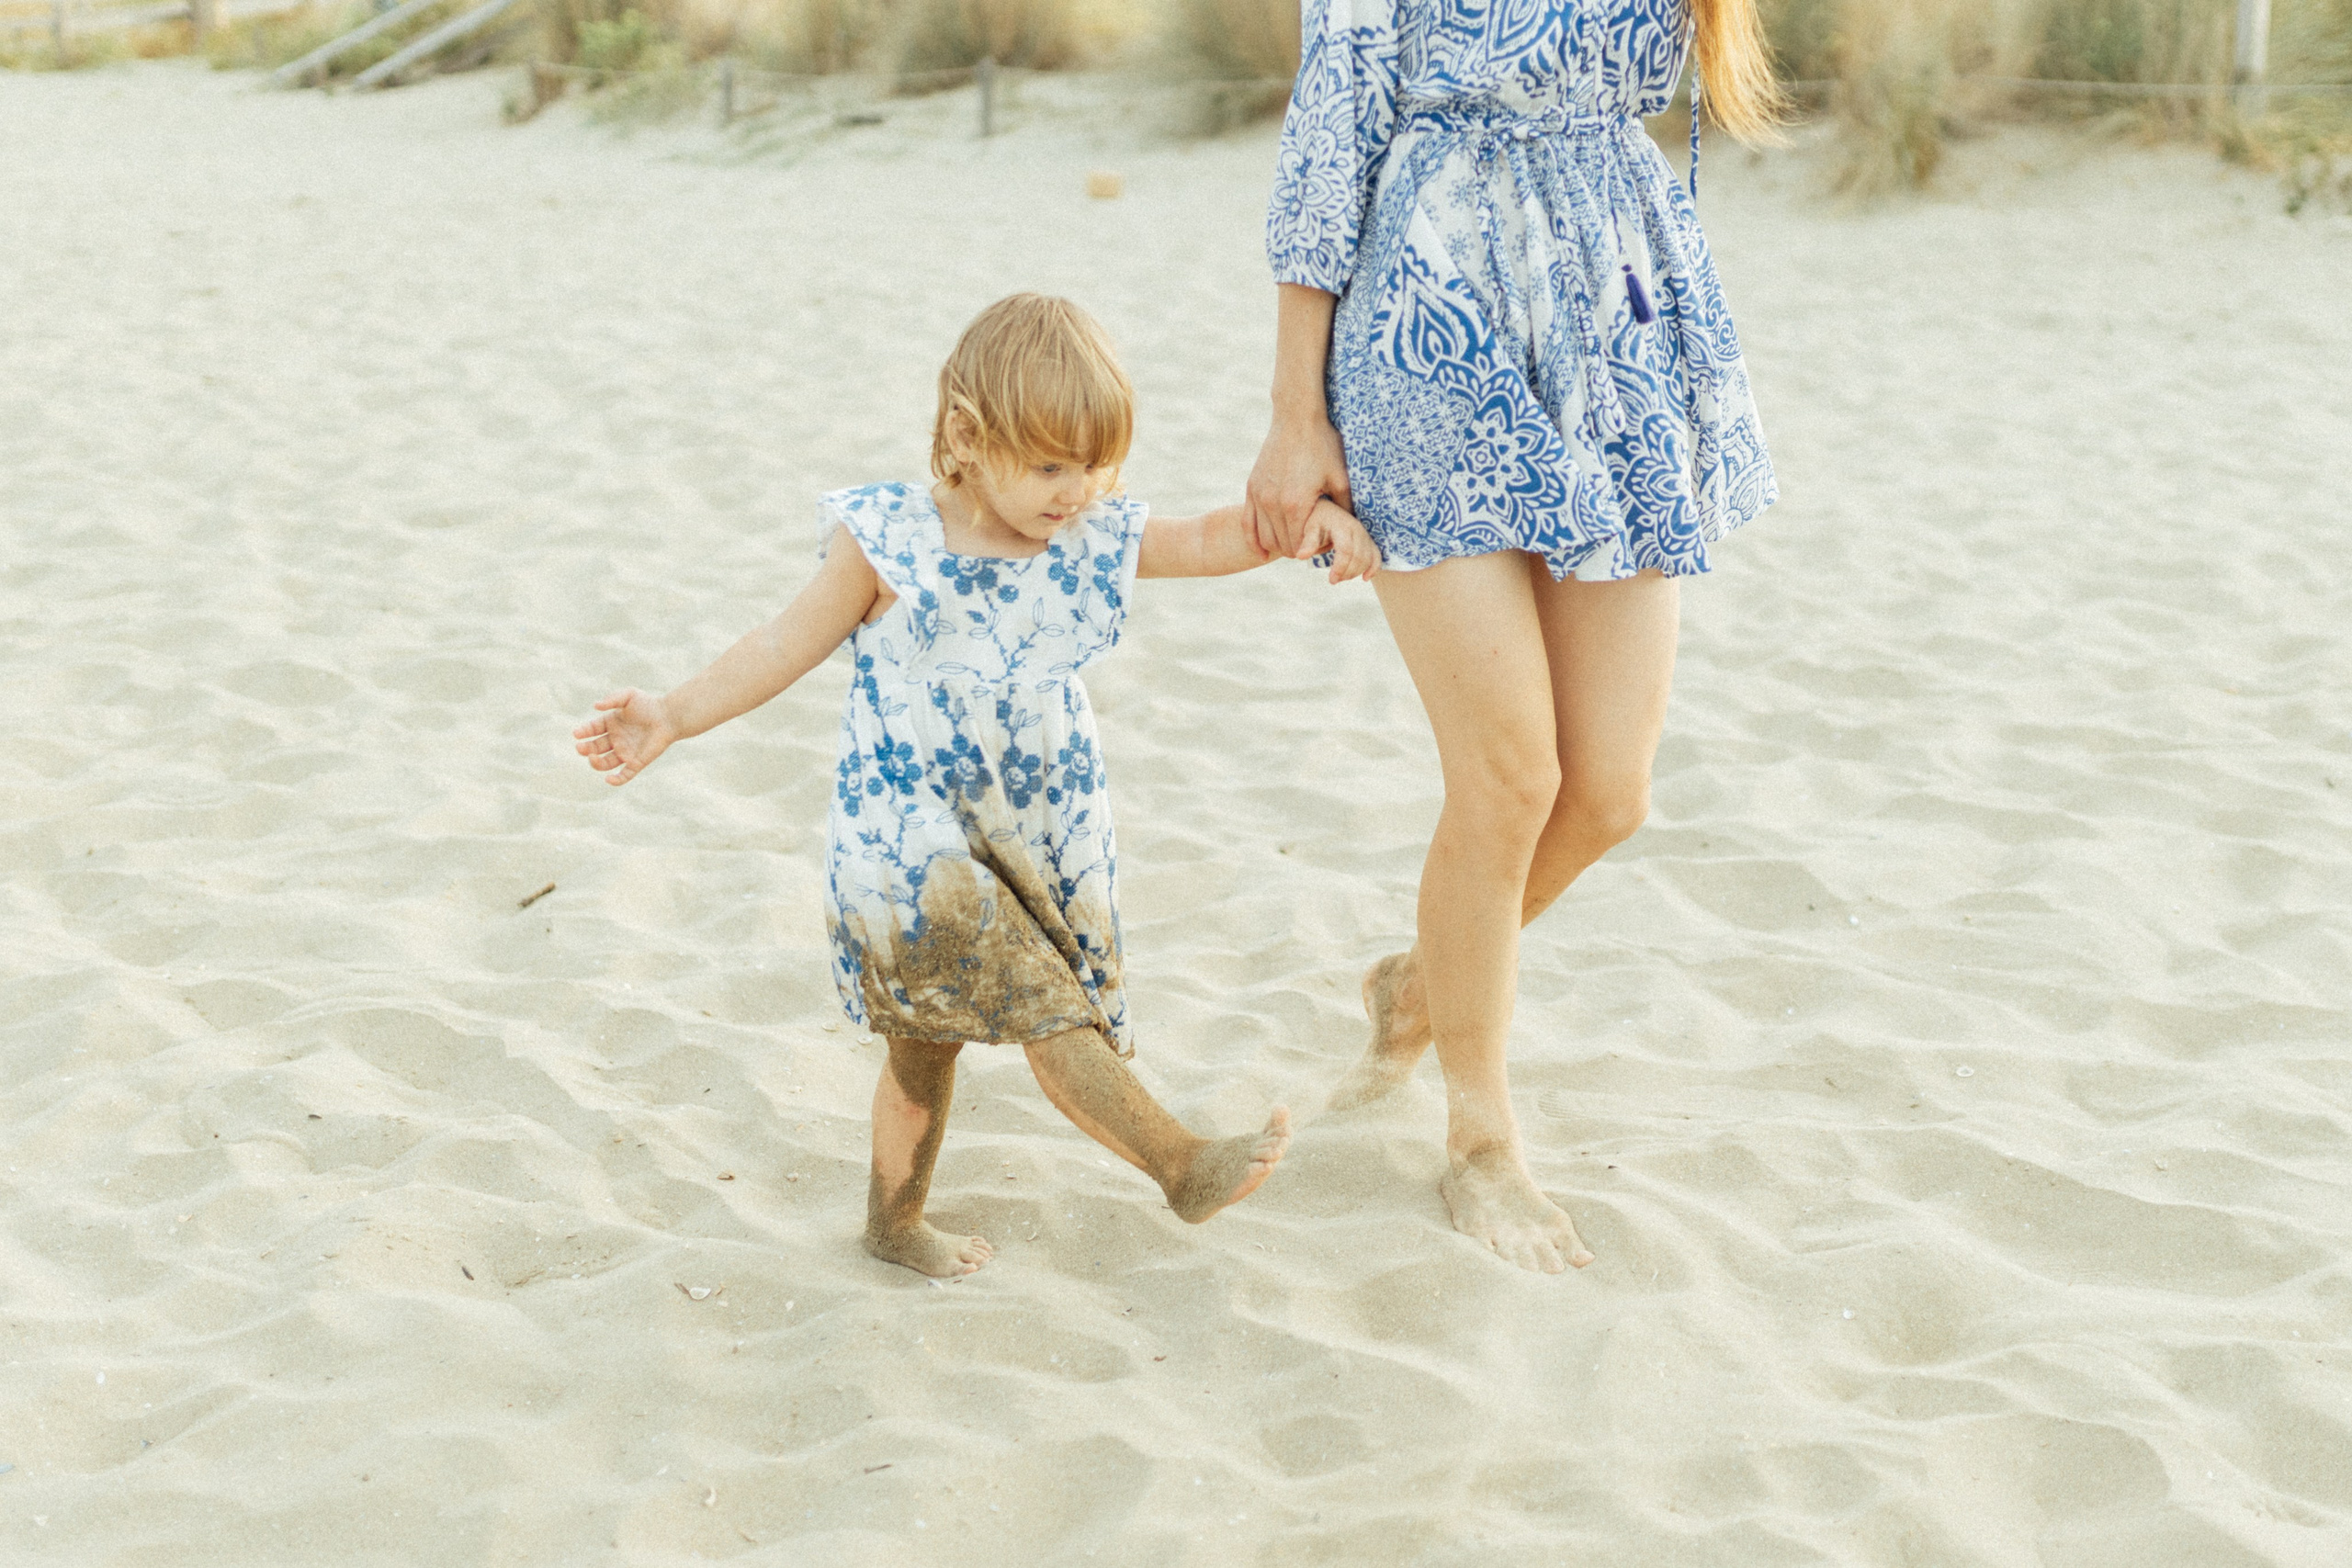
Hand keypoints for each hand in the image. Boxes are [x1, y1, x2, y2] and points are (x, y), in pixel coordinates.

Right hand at [573, 689, 677, 785]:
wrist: (669, 717)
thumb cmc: (648, 704)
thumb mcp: (628, 695)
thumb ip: (612, 699)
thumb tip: (595, 705)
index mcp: (610, 724)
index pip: (591, 730)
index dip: (583, 732)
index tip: (576, 733)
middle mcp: (615, 739)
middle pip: (594, 748)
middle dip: (585, 749)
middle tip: (580, 747)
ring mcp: (625, 752)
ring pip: (605, 763)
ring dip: (596, 763)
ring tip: (592, 756)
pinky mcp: (636, 762)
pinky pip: (624, 775)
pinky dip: (616, 780)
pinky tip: (609, 779)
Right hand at [1245, 411, 1351, 560]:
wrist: (1297, 418)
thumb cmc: (1323, 446)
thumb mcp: (1341, 478)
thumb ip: (1345, 508)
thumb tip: (1353, 530)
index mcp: (1296, 505)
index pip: (1299, 546)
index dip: (1311, 551)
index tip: (1323, 548)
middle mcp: (1273, 503)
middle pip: (1282, 545)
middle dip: (1297, 551)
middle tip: (1312, 546)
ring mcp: (1259, 495)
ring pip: (1264, 537)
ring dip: (1277, 546)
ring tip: (1294, 545)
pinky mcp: (1251, 487)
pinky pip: (1246, 523)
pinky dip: (1253, 540)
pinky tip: (1261, 552)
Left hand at [1307, 498, 1380, 583]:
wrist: (1327, 511)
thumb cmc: (1316, 521)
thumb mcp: (1310, 529)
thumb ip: (1308, 542)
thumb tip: (1300, 556)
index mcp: (1342, 526)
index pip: (1346, 550)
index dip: (1341, 567)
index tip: (1331, 580)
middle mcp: (1357, 529)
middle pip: (1358, 557)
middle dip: (1347, 573)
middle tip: (1333, 580)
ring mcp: (1364, 535)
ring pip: (1367, 559)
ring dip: (1355, 572)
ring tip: (1340, 577)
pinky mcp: (1368, 541)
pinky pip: (1376, 556)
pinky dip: (1373, 568)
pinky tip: (1365, 578)